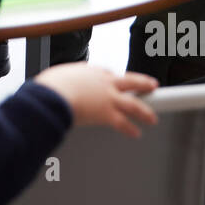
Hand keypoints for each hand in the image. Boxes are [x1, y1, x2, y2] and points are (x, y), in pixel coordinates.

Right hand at [33, 65, 158, 137]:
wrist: (54, 95)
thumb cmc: (51, 86)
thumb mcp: (58, 76)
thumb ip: (62, 81)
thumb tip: (54, 84)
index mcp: (92, 71)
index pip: (108, 73)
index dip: (115, 78)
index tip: (117, 81)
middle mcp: (104, 83)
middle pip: (130, 81)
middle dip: (143, 83)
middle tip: (153, 85)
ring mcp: (108, 98)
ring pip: (133, 104)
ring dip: (145, 112)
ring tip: (152, 118)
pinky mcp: (107, 114)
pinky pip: (123, 123)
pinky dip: (130, 129)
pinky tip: (136, 133)